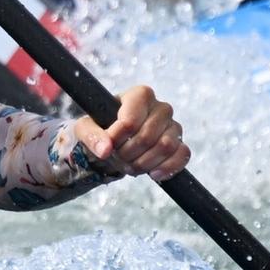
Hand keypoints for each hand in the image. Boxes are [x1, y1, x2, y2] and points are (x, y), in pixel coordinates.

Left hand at [73, 83, 188, 179]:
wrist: (115, 143)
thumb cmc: (101, 129)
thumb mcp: (86, 129)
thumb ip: (91, 136)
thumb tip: (105, 150)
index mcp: (139, 95)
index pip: (130, 122)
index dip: (116, 139)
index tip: (107, 145)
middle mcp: (161, 107)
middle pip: (147, 137)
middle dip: (128, 154)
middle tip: (117, 157)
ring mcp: (173, 126)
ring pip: (165, 147)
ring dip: (144, 163)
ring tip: (130, 165)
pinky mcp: (180, 144)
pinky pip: (182, 156)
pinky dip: (167, 168)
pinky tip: (152, 173)